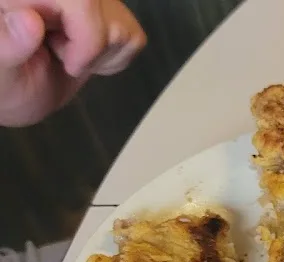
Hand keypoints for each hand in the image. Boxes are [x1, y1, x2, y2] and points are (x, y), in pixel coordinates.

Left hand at [0, 0, 145, 126]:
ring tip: (67, 56)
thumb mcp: (0, 72)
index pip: (81, 0)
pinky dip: (116, 58)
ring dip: (101, 54)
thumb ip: (7, 46)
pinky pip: (133, 35)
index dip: (88, 34)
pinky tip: (85, 56)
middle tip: (61, 58)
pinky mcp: (104, 17)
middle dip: (93, 46)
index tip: (70, 64)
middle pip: (105, 10)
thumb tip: (29, 21)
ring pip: (123, 24)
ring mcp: (83, 4)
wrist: (17, 93)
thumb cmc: (5, 84)